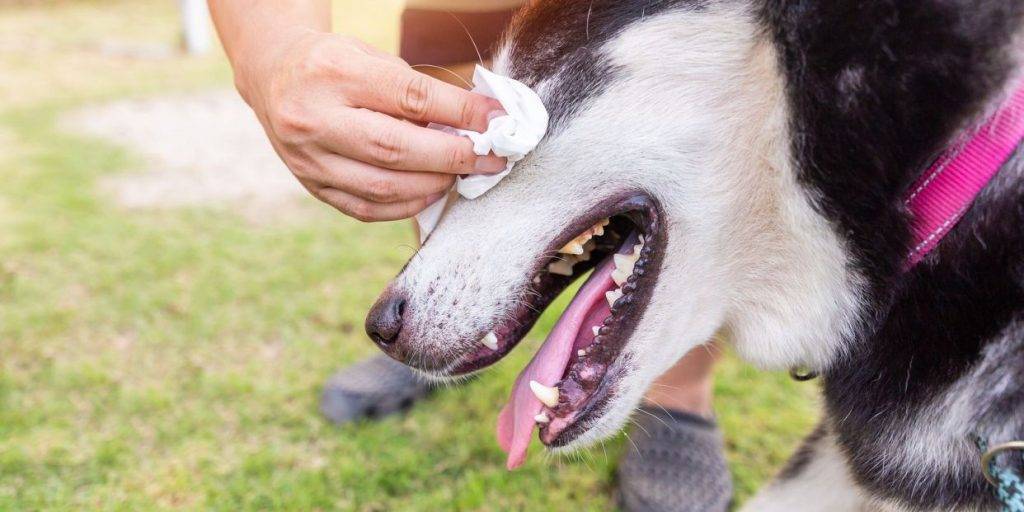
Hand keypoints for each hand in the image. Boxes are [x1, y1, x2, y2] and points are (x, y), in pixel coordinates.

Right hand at [238, 29, 505, 221]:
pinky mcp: (309, 184)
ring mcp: (307, 157)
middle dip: (453, 157)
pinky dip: (405, 206)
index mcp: (334, 73)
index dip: (460, 114)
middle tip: (489, 159)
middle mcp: (314, 117)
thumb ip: (417, 92)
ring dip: (433, 185)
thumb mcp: (372, 59)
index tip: (495, 121)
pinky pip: (365, 208)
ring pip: (382, 186)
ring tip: (460, 175)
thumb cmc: (335, 64)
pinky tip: (429, 192)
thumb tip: (475, 126)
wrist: (274, 74)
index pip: (410, 98)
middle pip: (395, 149)